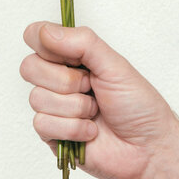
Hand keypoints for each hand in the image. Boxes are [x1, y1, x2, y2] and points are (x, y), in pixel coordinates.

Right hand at [20, 21, 178, 178]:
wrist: (148, 147)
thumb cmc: (138, 104)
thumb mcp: (114, 64)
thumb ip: (81, 42)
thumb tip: (44, 31)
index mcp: (74, 57)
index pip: (36, 36)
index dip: (45, 44)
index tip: (73, 57)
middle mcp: (60, 79)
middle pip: (30, 67)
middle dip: (66, 80)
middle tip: (91, 86)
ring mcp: (55, 107)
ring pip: (37, 98)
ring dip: (75, 107)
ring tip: (96, 112)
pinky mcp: (53, 134)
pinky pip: (42, 124)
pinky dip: (73, 128)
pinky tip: (91, 131)